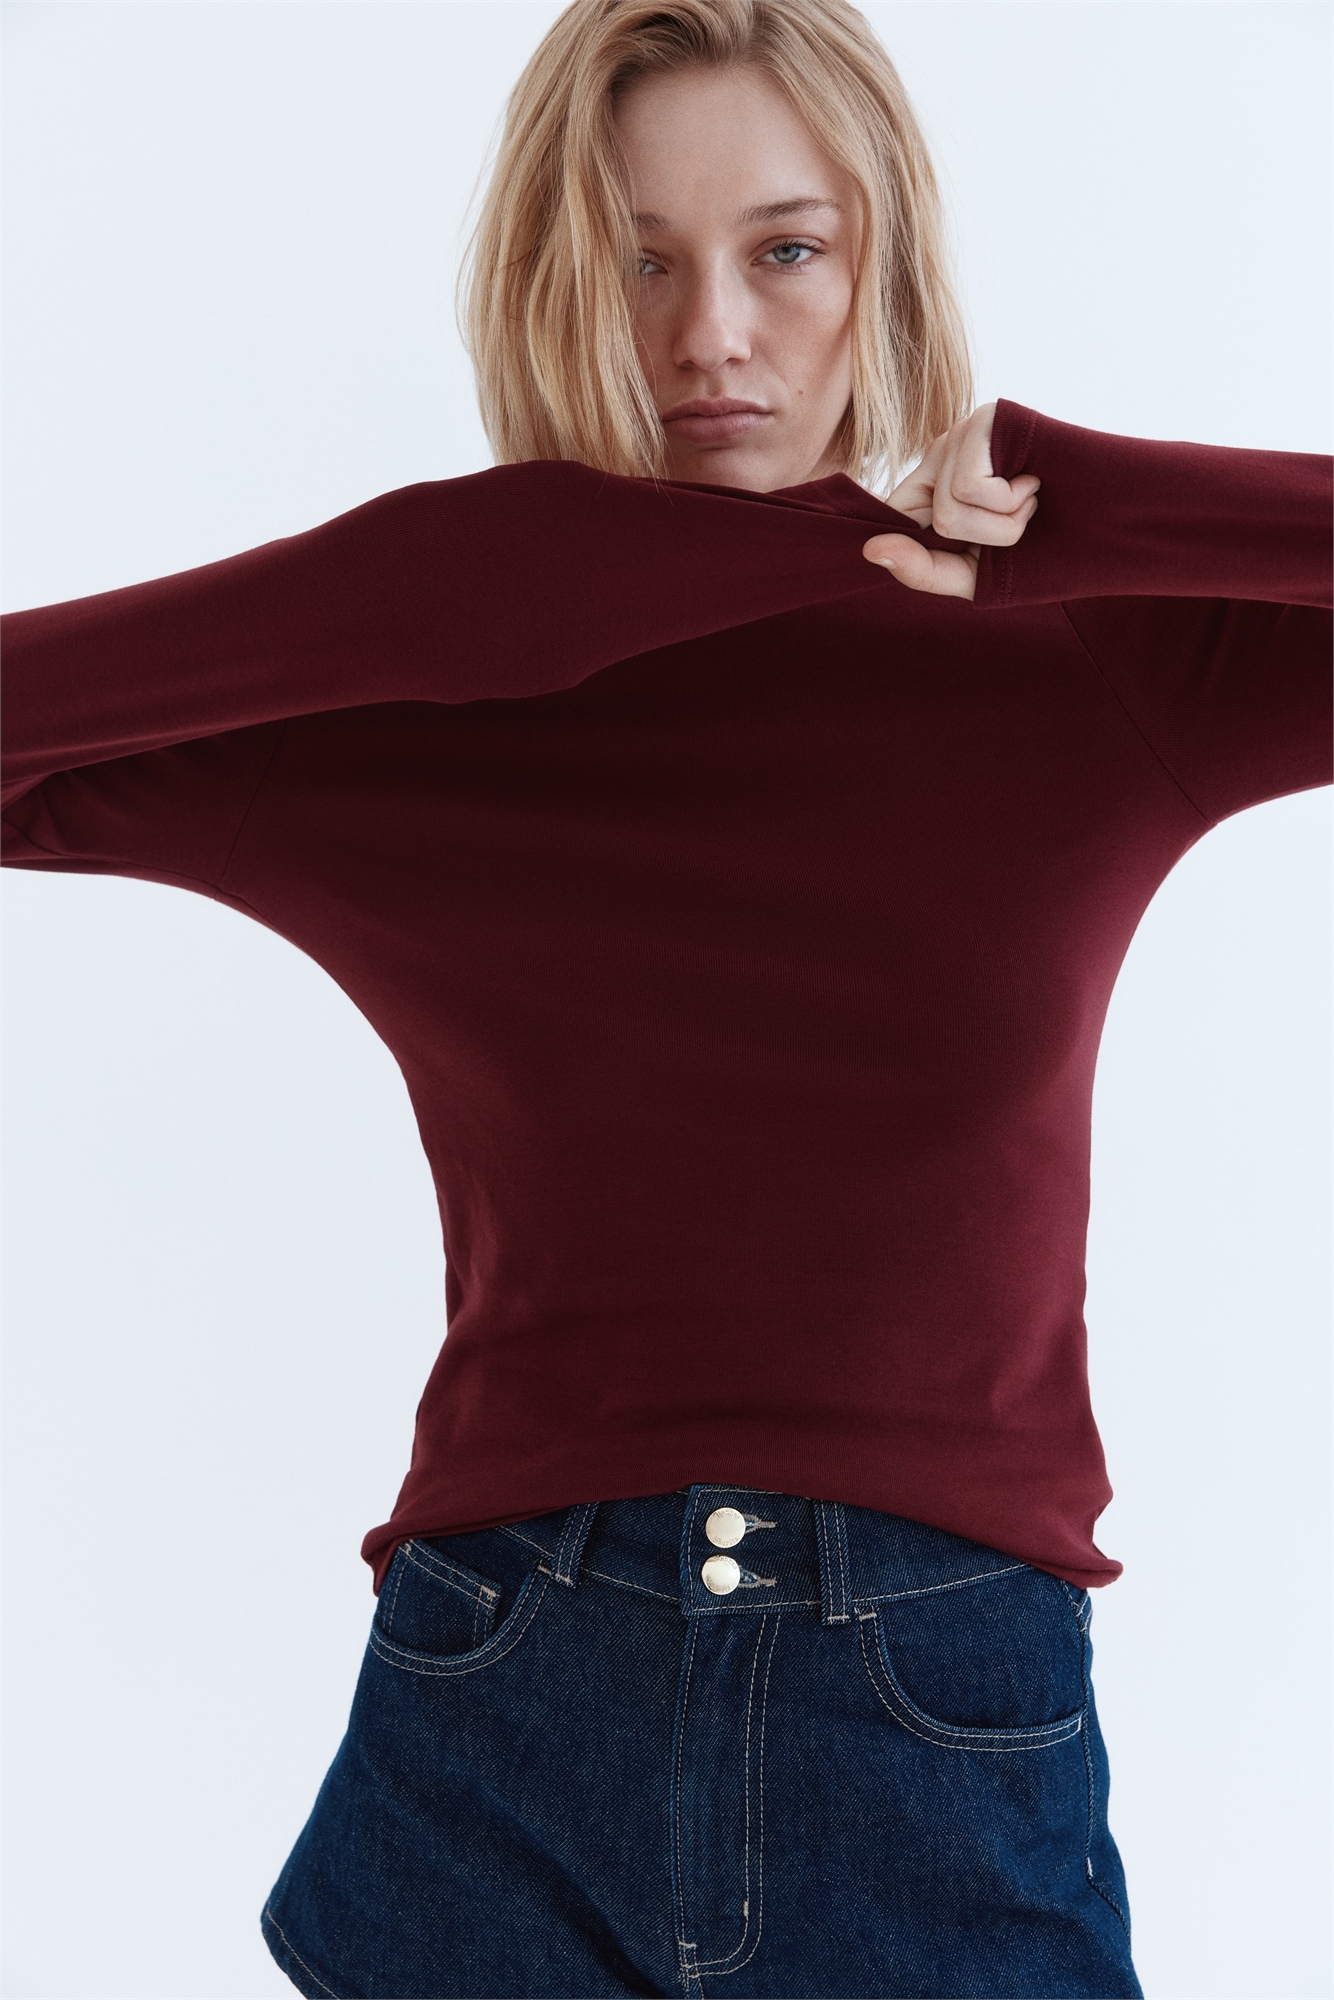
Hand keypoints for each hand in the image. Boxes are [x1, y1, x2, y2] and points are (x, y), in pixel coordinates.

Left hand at [862, 402, 1038, 599]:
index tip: (977, 552)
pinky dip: (1010, 503)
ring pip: (947, 513)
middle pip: (922, 524)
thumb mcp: (977, 575)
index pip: (893, 523)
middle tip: (1022, 520)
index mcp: (934, 486)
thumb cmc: (1047, 548)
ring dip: (1004, 525)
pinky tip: (1035, 481)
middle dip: (982, 542)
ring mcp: (962, 433)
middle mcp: (942, 454)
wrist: (1115, 523)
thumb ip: (923, 570)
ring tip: (1033, 499)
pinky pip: (968, 488)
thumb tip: (870, 550)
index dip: (924, 550)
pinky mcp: (985, 420)